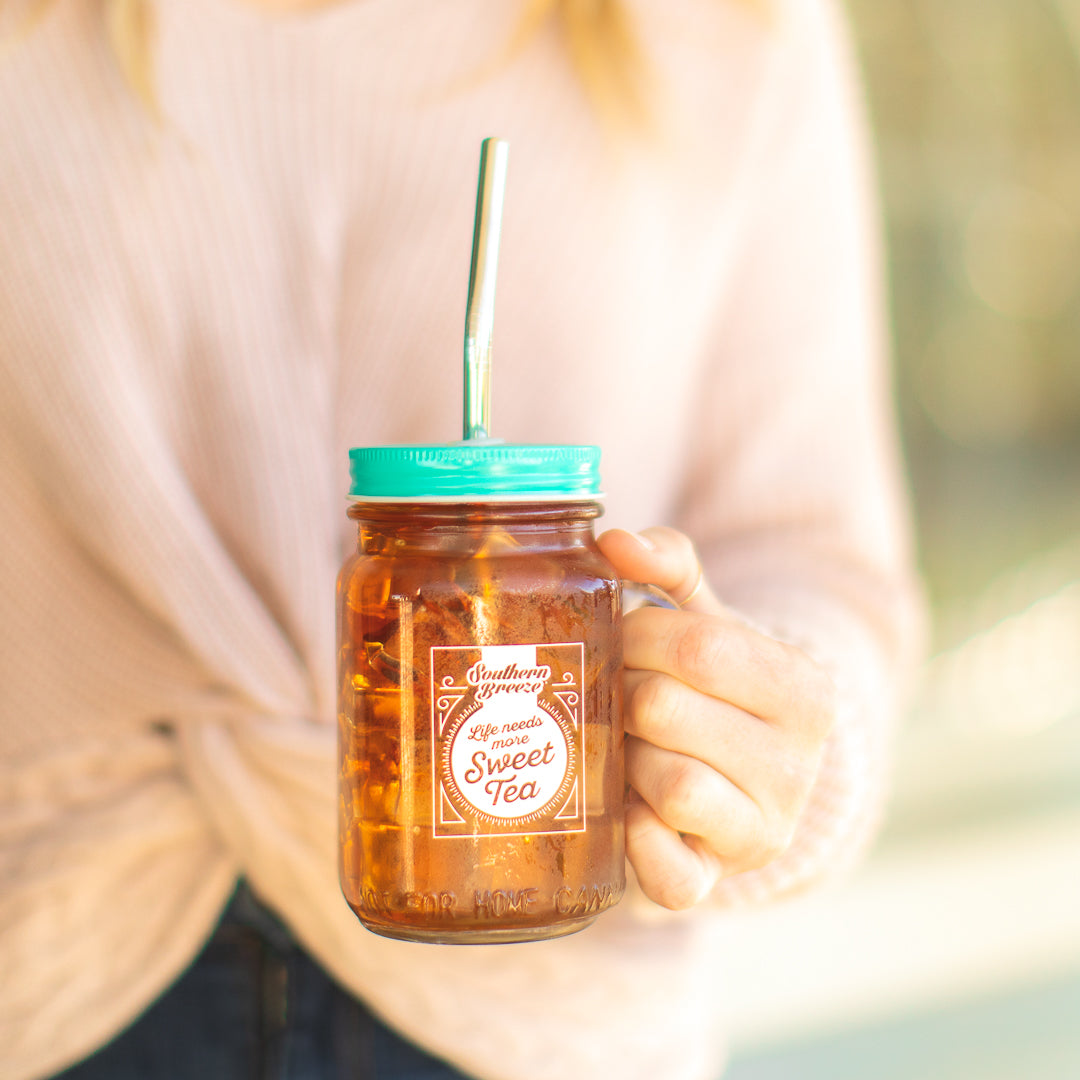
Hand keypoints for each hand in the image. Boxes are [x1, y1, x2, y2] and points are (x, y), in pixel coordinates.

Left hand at [596, 527, 836, 909]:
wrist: (740, 775)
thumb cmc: (712, 684)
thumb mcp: (706, 618)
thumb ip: (669, 564)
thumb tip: (613, 540)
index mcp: (805, 690)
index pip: (697, 647)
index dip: (636, 636)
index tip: (624, 638)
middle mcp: (799, 766)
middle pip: (666, 710)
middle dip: (622, 693)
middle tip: (617, 691)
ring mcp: (765, 830)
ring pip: (668, 784)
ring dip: (625, 760)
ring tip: (625, 743)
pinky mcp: (721, 880)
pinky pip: (671, 875)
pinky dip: (640, 845)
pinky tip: (630, 812)